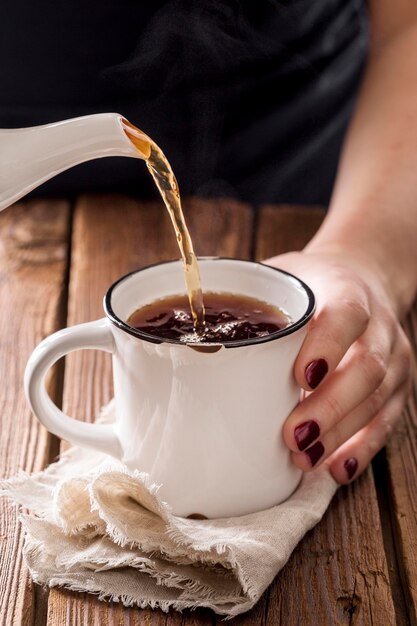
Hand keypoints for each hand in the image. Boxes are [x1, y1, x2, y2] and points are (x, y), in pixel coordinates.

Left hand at [265, 249, 411, 483]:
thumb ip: (246, 298)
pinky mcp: (399, 386)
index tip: (299, 378)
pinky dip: (363, 448)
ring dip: (341, 434)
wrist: (360, 282)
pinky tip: (335, 468)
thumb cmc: (309, 286)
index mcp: (347, 289)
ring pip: (379, 399)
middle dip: (330, 406)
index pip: (347, 314)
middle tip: (292, 436)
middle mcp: (379, 323)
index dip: (327, 346)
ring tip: (304, 458)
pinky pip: (388, 422)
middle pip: (367, 367)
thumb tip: (181, 329)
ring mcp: (394, 356)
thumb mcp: (280, 276)